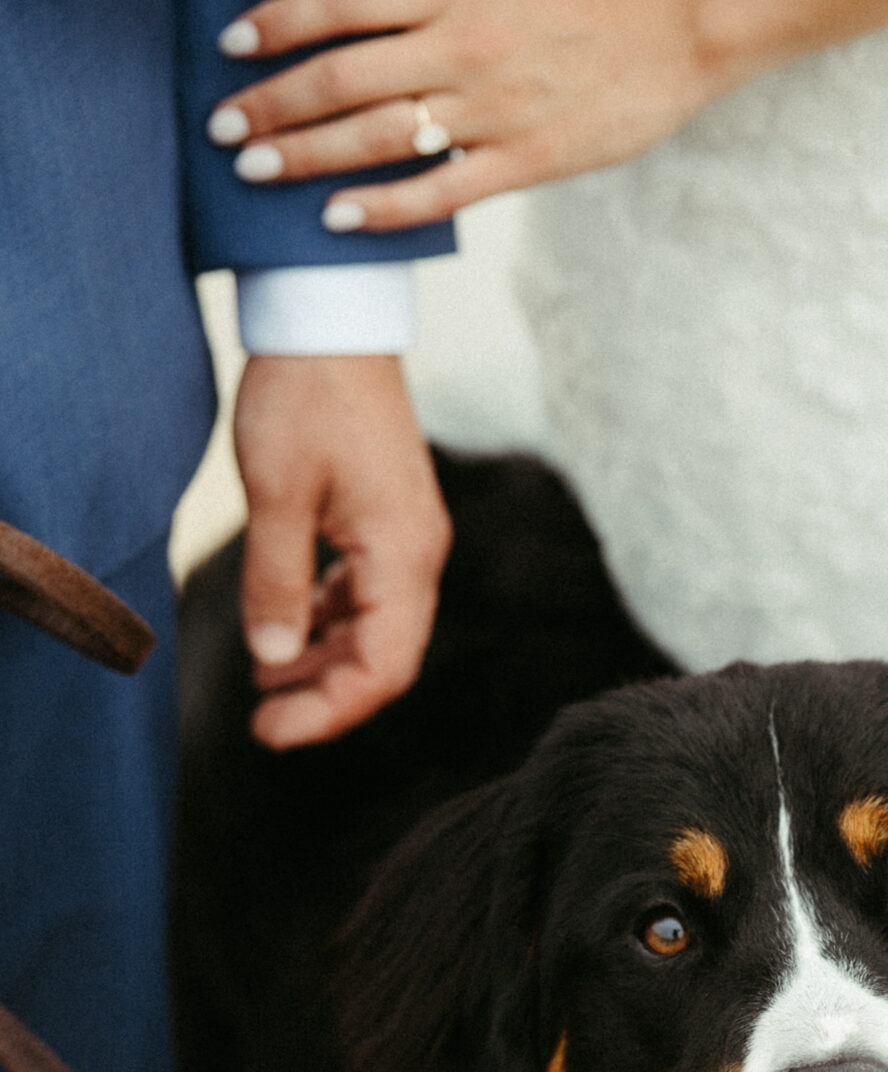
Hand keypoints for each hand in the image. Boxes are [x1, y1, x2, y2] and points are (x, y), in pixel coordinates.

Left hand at [205, 0, 887, 233]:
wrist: (689, 23)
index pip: (338, 1)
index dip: (276, 22)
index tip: (232, 44)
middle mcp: (461, 41)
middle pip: (338, 72)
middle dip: (271, 100)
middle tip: (223, 128)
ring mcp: (493, 105)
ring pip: (375, 131)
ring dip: (305, 152)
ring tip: (256, 169)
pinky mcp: (529, 158)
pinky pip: (439, 190)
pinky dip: (382, 206)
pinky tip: (337, 219)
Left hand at [232, 353, 449, 748]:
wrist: (330, 315)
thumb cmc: (304, 395)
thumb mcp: (276, 494)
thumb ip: (276, 582)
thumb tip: (274, 660)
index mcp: (402, 555)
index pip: (382, 668)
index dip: (330, 711)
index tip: (271, 731)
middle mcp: (417, 555)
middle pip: (384, 659)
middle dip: (325, 697)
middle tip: (261, 723)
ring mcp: (406, 538)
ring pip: (375, 630)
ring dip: (323, 662)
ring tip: (266, 682)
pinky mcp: (387, 520)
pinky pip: (366, 594)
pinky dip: (327, 621)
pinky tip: (286, 627)